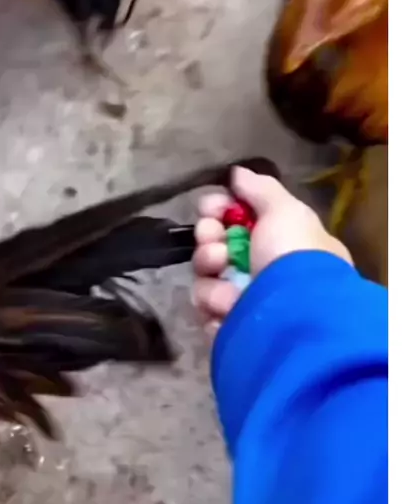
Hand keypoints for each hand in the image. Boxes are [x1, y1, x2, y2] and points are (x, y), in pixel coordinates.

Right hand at [193, 166, 352, 337]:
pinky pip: (207, 312)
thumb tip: (237, 173)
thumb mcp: (285, 211)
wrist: (296, 318)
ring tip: (225, 284)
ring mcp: (248, 303)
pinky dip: (214, 307)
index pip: (239, 218)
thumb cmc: (294, 257)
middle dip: (209, 240)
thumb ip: (260, 189)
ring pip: (206, 279)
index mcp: (283, 242)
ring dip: (209, 276)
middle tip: (214, 244)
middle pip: (216, 246)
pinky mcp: (233, 330)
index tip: (212, 209)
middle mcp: (266, 272)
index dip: (219, 210)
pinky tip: (227, 308)